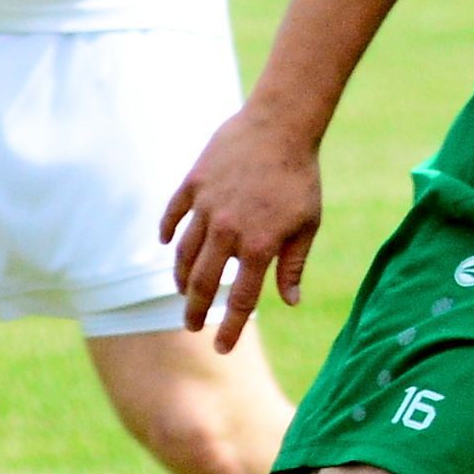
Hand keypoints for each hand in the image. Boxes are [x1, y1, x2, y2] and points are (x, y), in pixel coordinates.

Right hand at [159, 104, 328, 349]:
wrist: (280, 126)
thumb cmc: (300, 177)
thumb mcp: (307, 224)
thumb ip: (293, 265)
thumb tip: (290, 302)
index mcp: (259, 246)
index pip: (242, 299)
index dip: (231, 327)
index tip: (221, 347)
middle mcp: (227, 231)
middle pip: (204, 282)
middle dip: (196, 310)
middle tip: (192, 325)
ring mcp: (206, 207)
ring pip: (184, 252)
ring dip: (181, 277)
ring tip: (183, 292)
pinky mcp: (193, 184)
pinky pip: (173, 214)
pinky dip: (167, 232)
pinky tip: (166, 246)